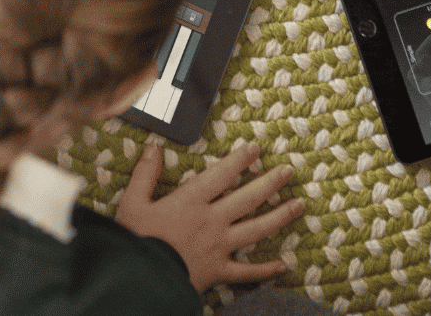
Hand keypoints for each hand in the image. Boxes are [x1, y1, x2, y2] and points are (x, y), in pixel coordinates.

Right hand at [114, 141, 303, 291]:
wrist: (140, 281)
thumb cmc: (135, 241)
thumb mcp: (132, 203)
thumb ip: (144, 174)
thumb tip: (153, 148)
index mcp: (190, 202)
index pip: (222, 175)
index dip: (240, 159)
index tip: (256, 148)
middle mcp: (212, 221)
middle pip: (248, 198)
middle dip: (271, 182)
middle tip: (289, 170)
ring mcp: (219, 247)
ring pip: (256, 229)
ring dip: (280, 217)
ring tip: (298, 205)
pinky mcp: (219, 271)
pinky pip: (248, 272)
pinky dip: (266, 269)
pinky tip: (284, 264)